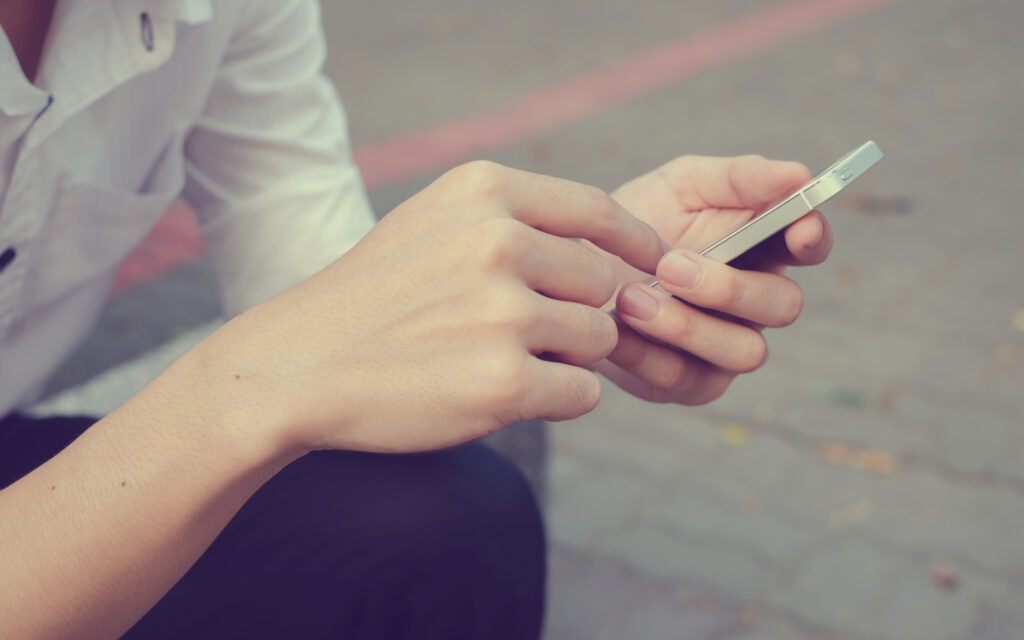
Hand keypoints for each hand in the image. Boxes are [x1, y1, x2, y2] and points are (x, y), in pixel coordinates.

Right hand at [199, 161, 663, 453]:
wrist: (298, 365)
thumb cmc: (373, 297)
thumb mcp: (434, 224)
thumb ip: (514, 222)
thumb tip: (610, 254)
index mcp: (484, 191)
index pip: (598, 209)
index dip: (635, 243)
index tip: (652, 266)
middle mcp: (499, 241)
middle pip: (603, 282)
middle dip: (582, 313)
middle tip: (528, 336)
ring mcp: (504, 312)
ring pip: (598, 339)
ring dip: (567, 358)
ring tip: (500, 361)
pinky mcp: (505, 382)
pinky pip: (583, 392)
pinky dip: (557, 400)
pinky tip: (502, 395)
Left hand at [591, 154, 832, 403]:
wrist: (573, 269)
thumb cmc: (637, 220)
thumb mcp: (680, 185)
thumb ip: (738, 178)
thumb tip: (799, 174)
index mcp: (762, 245)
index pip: (811, 244)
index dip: (813, 237)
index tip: (798, 227)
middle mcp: (754, 302)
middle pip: (783, 306)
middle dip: (729, 287)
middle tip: (668, 267)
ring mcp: (725, 346)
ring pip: (745, 352)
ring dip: (688, 326)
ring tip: (629, 298)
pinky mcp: (687, 382)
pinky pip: (685, 380)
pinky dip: (646, 353)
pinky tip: (615, 327)